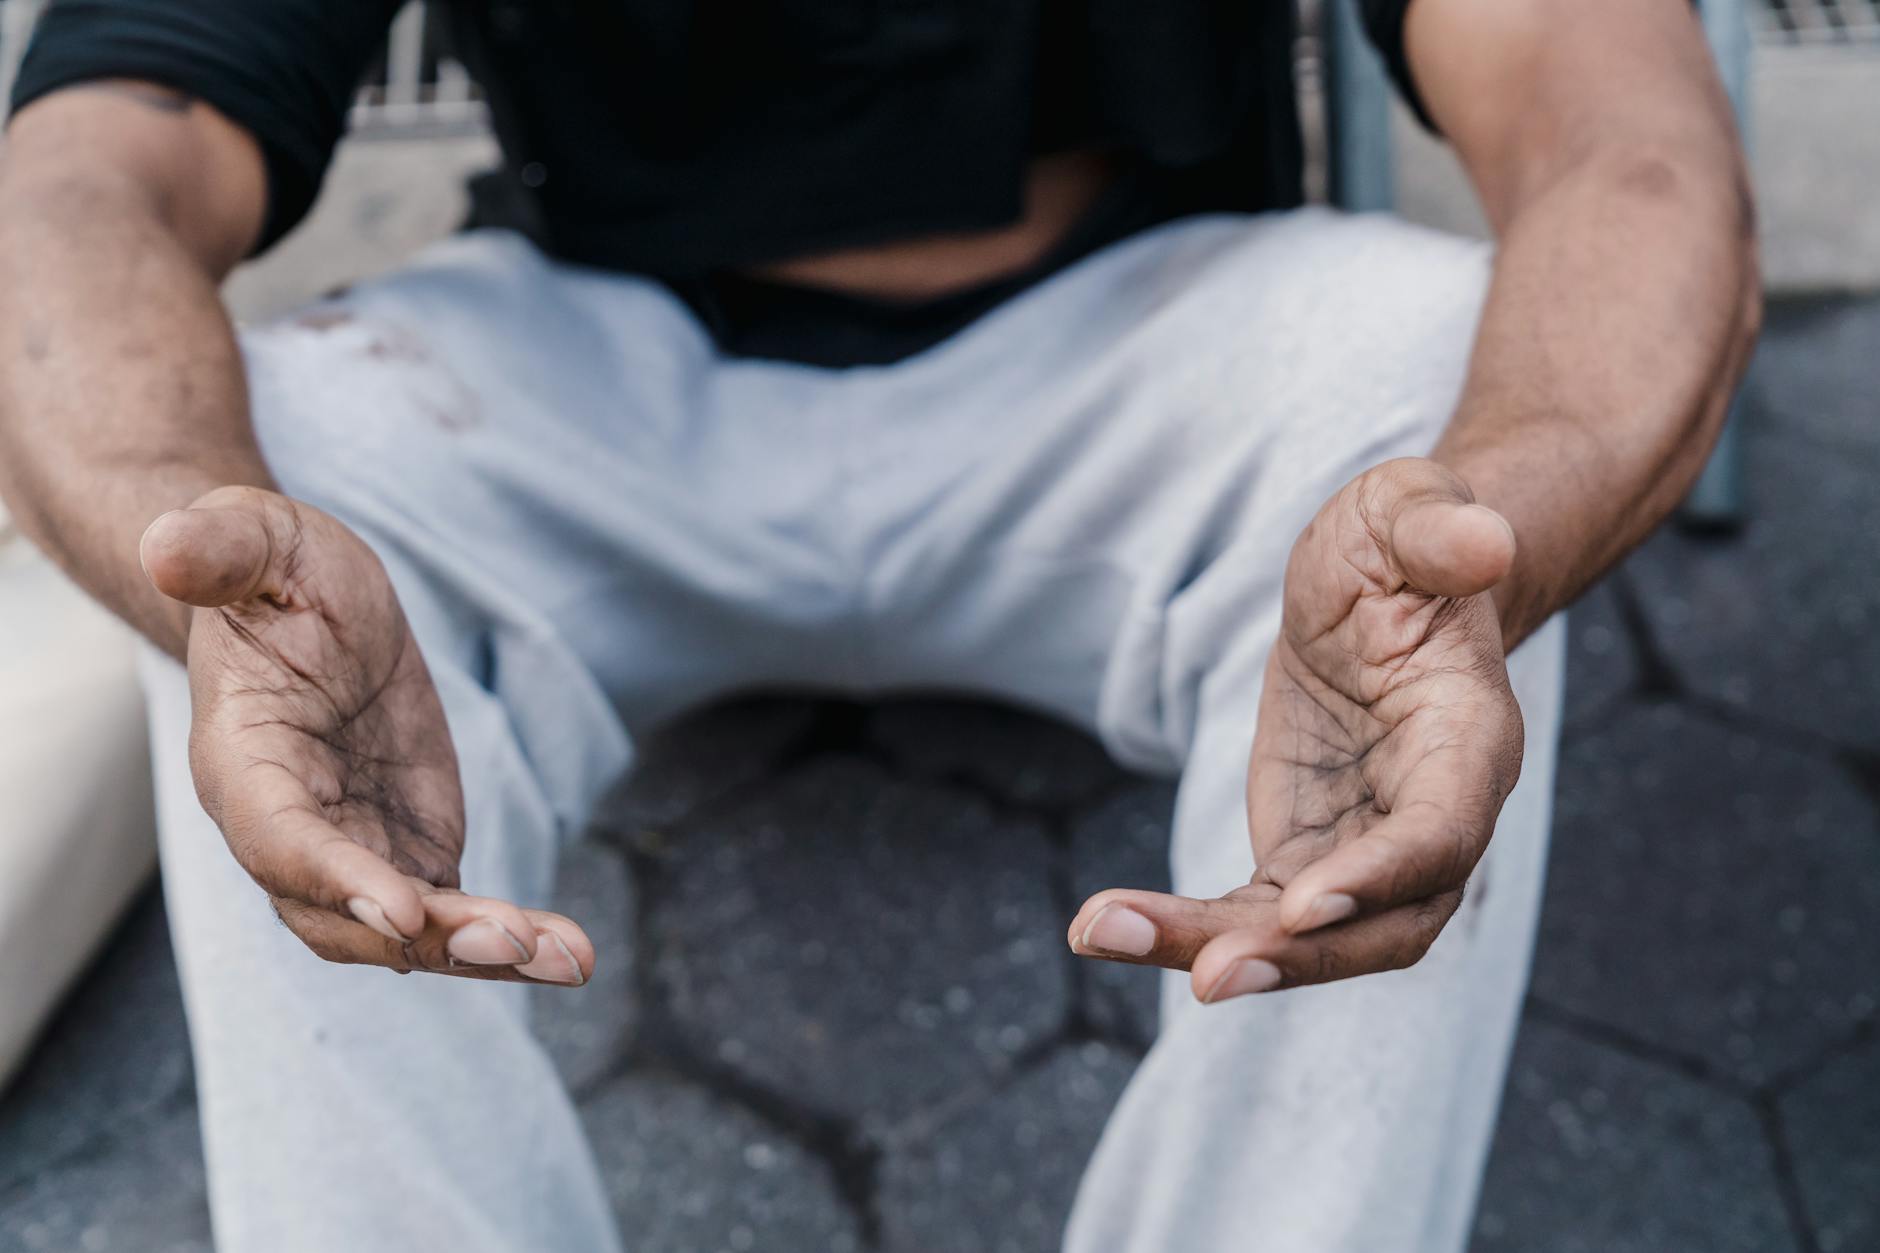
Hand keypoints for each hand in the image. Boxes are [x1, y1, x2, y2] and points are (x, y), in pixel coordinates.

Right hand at [141, 486, 590, 984]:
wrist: (308, 606)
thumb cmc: (274, 570)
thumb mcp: (254, 538)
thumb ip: (218, 549)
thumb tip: (166, 549)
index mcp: (241, 764)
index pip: (279, 840)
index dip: (336, 878)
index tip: (403, 907)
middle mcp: (288, 831)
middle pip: (345, 914)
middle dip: (425, 936)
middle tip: (509, 938)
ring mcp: (351, 851)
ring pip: (408, 934)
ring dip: (483, 952)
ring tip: (566, 958)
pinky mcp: (408, 852)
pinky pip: (453, 915)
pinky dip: (510, 941)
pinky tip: (571, 954)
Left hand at [1068, 458, 1523, 1001]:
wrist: (1379, 591)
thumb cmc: (1399, 545)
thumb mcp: (1404, 510)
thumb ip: (1436, 526)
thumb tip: (1485, 538)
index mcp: (1469, 742)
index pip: (1441, 834)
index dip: (1381, 876)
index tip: (1304, 903)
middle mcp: (1434, 818)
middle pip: (1386, 924)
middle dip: (1301, 958)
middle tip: (1209, 976)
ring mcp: (1368, 852)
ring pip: (1309, 941)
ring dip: (1217, 952)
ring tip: (1106, 933)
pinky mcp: (1306, 860)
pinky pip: (1251, 918)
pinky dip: (1184, 930)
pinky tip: (1102, 926)